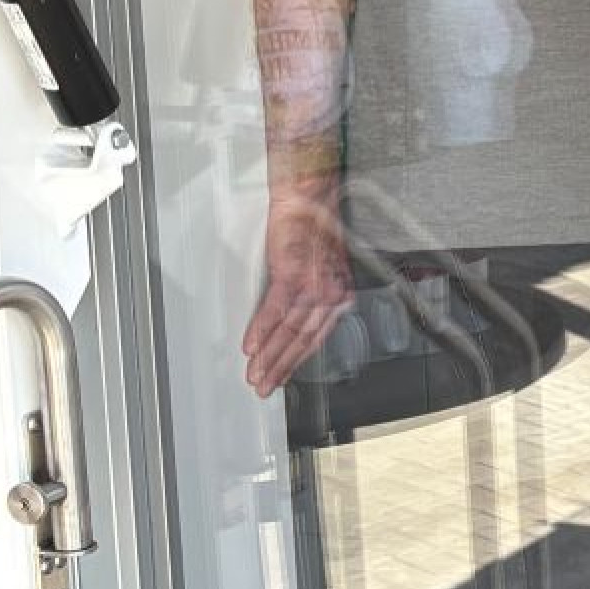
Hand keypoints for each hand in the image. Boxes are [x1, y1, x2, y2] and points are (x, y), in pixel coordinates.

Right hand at [242, 184, 351, 397]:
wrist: (309, 201)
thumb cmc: (315, 232)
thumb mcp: (324, 271)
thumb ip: (315, 299)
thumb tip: (296, 327)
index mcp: (339, 296)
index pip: (316, 339)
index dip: (295, 362)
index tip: (280, 378)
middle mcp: (331, 294)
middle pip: (302, 341)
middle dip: (279, 368)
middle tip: (262, 386)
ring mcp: (312, 286)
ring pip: (288, 331)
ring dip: (268, 356)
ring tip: (254, 374)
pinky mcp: (291, 274)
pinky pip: (274, 310)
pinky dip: (259, 331)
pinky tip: (250, 347)